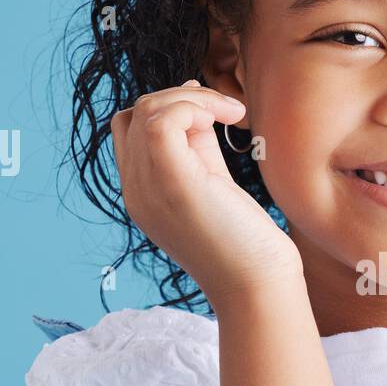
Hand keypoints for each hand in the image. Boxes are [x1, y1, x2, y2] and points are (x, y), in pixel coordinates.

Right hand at [110, 81, 301, 306]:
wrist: (258, 286)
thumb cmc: (245, 243)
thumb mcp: (213, 184)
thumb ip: (198, 148)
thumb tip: (197, 104)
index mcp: (142, 193)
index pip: (128, 132)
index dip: (166, 110)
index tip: (209, 113)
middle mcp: (136, 191)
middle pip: (133, 115)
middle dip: (179, 98)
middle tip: (225, 110)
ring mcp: (148, 188)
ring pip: (146, 110)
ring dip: (192, 98)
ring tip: (231, 112)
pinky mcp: (172, 183)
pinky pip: (162, 120)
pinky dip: (196, 106)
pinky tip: (228, 118)